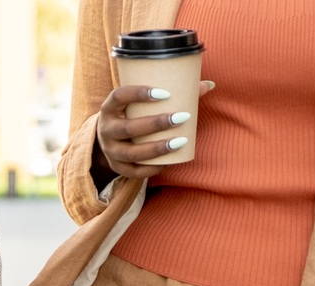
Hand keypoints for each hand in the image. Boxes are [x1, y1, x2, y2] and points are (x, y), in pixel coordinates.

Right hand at [93, 80, 214, 180]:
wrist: (107, 140)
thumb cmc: (132, 115)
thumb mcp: (139, 104)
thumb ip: (169, 93)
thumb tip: (208, 84)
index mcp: (109, 108)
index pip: (119, 96)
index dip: (139, 93)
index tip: (165, 93)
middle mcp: (106, 129)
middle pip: (128, 128)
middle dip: (156, 124)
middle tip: (181, 117)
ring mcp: (110, 151)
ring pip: (132, 153)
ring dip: (157, 148)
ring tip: (180, 142)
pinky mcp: (117, 168)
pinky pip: (135, 171)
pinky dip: (153, 168)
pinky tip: (169, 162)